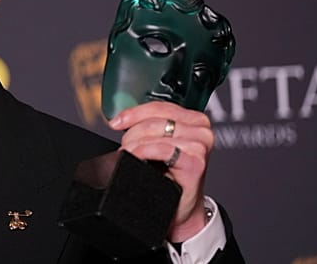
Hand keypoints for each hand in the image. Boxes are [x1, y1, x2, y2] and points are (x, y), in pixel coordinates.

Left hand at [108, 101, 212, 241]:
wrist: (180, 209)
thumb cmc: (170, 177)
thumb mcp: (159, 144)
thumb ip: (149, 127)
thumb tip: (120, 120)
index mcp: (193, 120)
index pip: (159, 106)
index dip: (134, 112)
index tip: (115, 122)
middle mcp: (201, 130)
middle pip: (155, 119)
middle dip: (132, 133)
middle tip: (124, 148)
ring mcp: (201, 145)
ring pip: (157, 133)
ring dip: (136, 144)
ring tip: (130, 156)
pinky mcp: (196, 163)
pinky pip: (163, 149)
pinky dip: (145, 152)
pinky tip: (137, 158)